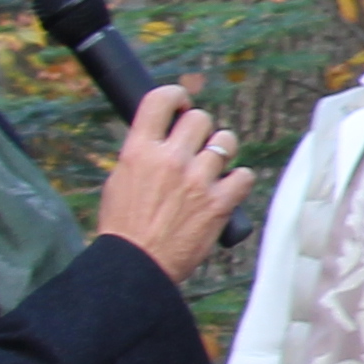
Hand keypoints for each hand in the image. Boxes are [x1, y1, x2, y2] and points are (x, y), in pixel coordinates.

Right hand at [93, 84, 252, 281]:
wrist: (136, 267)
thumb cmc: (124, 228)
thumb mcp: (119, 180)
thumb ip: (143, 153)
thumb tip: (163, 135)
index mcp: (139, 151)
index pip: (161, 99)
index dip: (176, 96)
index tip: (181, 104)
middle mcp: (170, 159)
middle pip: (200, 118)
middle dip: (200, 129)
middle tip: (195, 145)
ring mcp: (197, 180)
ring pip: (226, 141)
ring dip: (222, 151)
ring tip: (211, 167)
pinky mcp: (220, 203)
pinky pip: (244, 175)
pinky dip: (238, 181)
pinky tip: (226, 189)